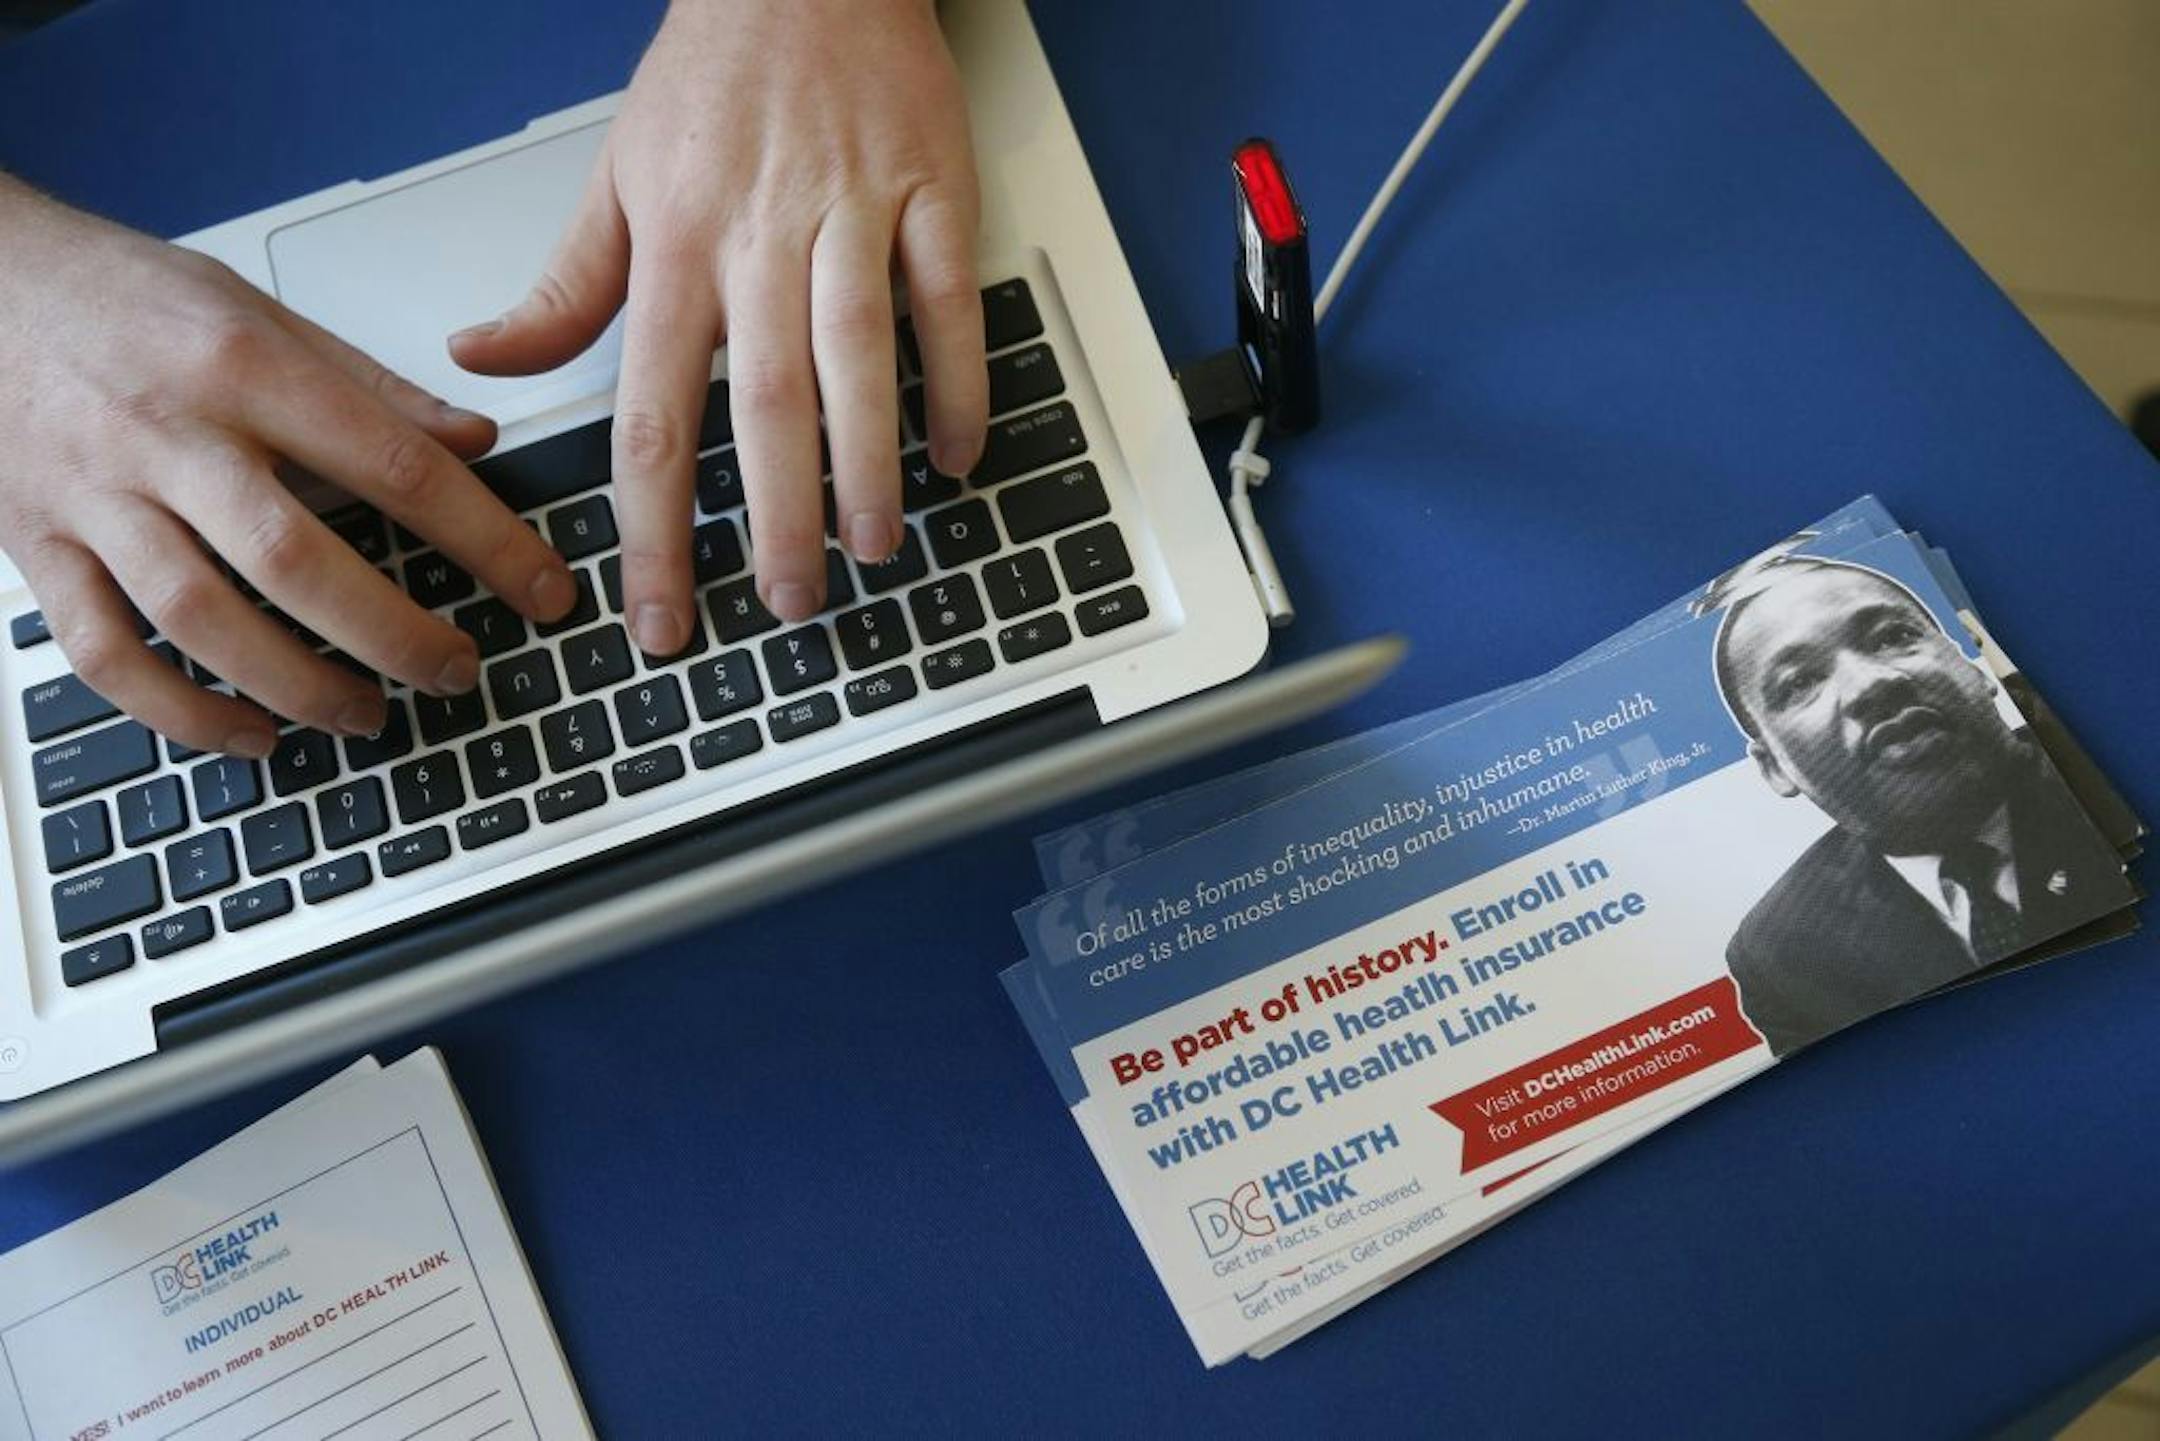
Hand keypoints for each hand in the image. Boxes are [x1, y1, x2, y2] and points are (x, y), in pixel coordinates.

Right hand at [0, 178, 578, 756]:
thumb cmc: (121, 298)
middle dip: (393, 632)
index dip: (483, 539)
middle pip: (294, 558)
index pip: (392, 465)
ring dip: (298, 685)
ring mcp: (94, 498)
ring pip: (200, 619)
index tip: (542, 589)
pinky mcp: (37, 548)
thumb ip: (370, 387)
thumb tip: (477, 442)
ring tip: (369, 714)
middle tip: (457, 670)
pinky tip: (250, 734)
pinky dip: (181, 712)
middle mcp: (166, 434)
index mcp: (241, 365)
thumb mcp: (260, 309)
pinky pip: (105, 654)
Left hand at [449, 0, 987, 652]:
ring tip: (873, 547)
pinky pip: (946, 301)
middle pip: (762, 405)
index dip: (652, 529)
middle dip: (775, 521)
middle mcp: (759, 237)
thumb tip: (484, 355)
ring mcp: (851, 213)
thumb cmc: (712, 77)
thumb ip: (565, 286)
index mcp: (675, 246)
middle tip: (790, 607)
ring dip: (869, 465)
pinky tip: (956, 453)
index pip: (650, 414)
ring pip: (858, 359)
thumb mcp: (616, 175)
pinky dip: (959, 380)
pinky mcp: (932, 190)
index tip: (660, 614)